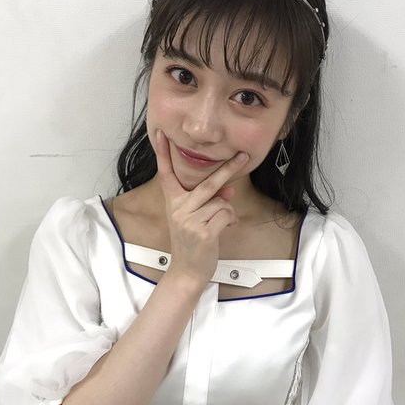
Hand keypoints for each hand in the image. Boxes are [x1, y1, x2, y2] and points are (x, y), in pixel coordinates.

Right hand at [155, 129, 248, 285]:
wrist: (187, 270)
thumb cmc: (192, 242)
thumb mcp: (195, 218)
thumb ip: (208, 201)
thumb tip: (229, 191)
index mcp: (173, 202)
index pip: (166, 173)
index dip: (163, 153)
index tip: (161, 133)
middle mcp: (179, 208)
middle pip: (208, 183)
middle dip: (228, 169)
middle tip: (243, 156)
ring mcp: (190, 220)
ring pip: (221, 202)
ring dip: (227, 212)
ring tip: (220, 223)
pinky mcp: (204, 232)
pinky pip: (226, 215)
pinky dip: (230, 221)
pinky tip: (224, 229)